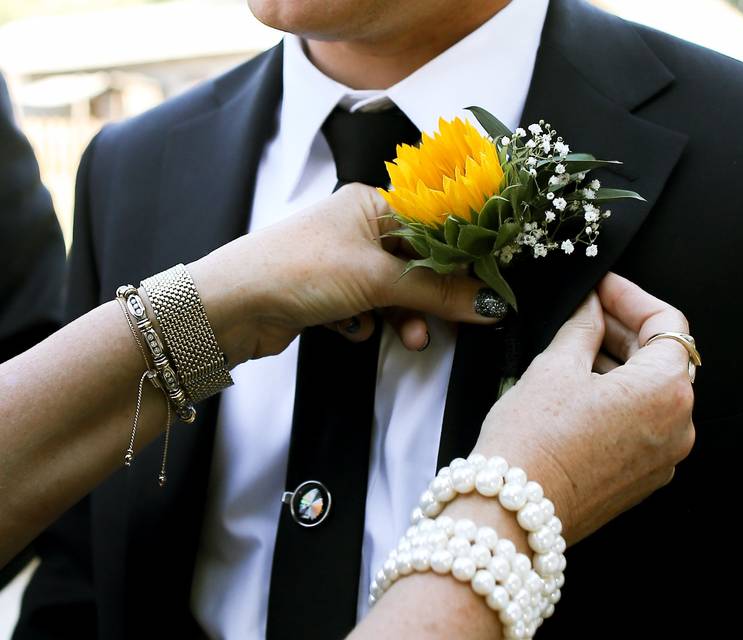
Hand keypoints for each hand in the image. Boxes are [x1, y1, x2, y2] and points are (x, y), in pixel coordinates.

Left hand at [188, 184, 504, 364]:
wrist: (231, 307)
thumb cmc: (300, 270)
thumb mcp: (378, 279)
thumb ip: (438, 291)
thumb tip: (491, 303)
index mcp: (372, 204)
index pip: (435, 225)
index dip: (463, 256)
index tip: (488, 283)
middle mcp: (358, 227)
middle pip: (418, 262)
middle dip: (432, 296)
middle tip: (456, 320)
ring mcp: (342, 260)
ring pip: (395, 290)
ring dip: (403, 316)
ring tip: (410, 339)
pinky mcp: (328, 292)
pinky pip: (369, 307)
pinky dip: (368, 322)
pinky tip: (353, 329)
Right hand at [472, 273, 695, 543]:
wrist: (512, 514)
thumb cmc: (532, 442)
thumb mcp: (555, 367)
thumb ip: (583, 327)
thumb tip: (592, 306)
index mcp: (666, 390)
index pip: (666, 322)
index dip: (631, 296)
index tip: (602, 287)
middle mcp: (678, 426)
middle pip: (665, 358)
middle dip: (626, 329)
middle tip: (587, 311)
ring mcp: (664, 457)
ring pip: (654, 392)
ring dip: (622, 364)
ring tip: (577, 349)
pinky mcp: (643, 478)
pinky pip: (644, 424)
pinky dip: (622, 399)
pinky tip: (583, 388)